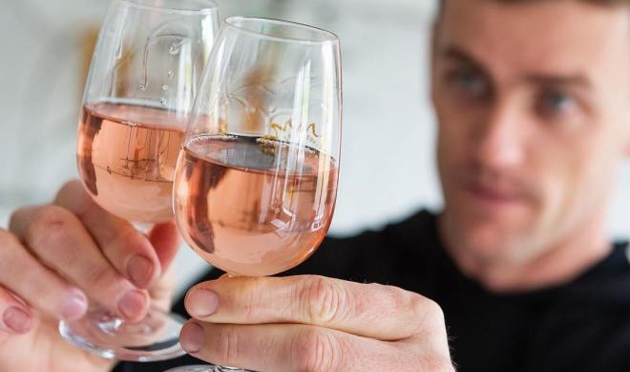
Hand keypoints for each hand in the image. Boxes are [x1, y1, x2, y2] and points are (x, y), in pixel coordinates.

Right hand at [0, 180, 180, 371]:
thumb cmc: (110, 318)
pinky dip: (3, 300)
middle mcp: (40, 225)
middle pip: (56, 224)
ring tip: (77, 311)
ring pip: (11, 246)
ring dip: (47, 281)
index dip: (121, 236)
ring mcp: (7, 253)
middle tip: (126, 302)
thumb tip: (176, 227)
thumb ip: (158, 260)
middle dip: (95, 266)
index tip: (145, 272)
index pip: (95, 204)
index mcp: (83, 216)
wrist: (74, 364)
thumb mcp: (145, 293)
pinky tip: (25, 323)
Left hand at [180, 275, 453, 371]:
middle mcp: (420, 361)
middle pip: (313, 349)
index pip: (323, 300)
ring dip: (246, 363)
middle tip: (196, 328)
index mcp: (412, 317)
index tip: (206, 297)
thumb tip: (233, 291)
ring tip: (207, 348)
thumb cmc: (379, 358)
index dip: (256, 299)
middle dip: (242, 337)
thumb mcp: (367, 324)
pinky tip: (241, 371)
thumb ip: (319, 310)